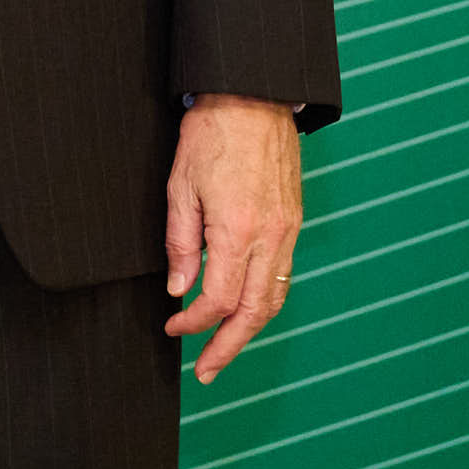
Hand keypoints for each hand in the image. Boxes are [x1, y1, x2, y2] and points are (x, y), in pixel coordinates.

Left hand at [164, 94, 304, 381]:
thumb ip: (180, 242)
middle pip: (255, 312)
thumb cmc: (211, 134)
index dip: (194, 322)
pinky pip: (284, 275)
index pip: (218, 298)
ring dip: (251, 330)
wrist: (254, 96)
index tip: (173, 326)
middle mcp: (272, 237)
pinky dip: (265, 301)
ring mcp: (289, 231)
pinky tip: (246, 310)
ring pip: (275, 298)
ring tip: (225, 348)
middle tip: (207, 371)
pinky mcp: (295, 222)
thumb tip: (178, 288)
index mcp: (239, 229)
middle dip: (229, 347)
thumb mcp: (180, 185)